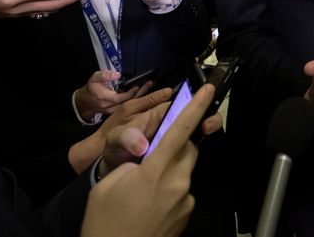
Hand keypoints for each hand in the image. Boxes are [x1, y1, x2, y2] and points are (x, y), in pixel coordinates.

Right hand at [74, 70, 152, 121]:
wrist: (85, 102)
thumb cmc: (91, 88)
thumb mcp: (95, 78)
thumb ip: (105, 75)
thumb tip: (118, 75)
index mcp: (103, 97)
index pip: (119, 98)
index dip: (130, 93)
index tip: (138, 86)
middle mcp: (109, 106)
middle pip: (127, 102)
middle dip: (140, 93)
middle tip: (150, 84)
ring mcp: (113, 111)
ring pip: (129, 105)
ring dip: (140, 97)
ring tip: (149, 87)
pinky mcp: (116, 112)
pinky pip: (127, 107)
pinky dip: (135, 100)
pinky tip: (143, 93)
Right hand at [81, 84, 216, 236]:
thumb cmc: (104, 222)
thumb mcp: (108, 184)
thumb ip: (132, 162)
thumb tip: (147, 156)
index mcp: (156, 171)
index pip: (181, 130)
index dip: (197, 107)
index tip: (209, 91)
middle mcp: (177, 184)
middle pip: (187, 150)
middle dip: (176, 144)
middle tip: (153, 153)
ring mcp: (185, 201)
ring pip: (184, 171)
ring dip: (170, 170)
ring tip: (144, 189)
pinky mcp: (187, 215)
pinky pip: (182, 192)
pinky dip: (169, 190)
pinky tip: (149, 205)